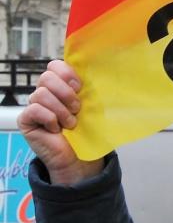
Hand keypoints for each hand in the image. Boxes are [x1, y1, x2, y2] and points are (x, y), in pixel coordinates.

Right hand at [18, 61, 102, 184]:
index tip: (79, 88)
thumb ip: (89, 90)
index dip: (67, 74)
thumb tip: (95, 73)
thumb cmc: (85, 131)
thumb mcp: (91, 107)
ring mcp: (33, 106)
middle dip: (66, 93)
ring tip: (69, 123)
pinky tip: (55, 129)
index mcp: (60, 86)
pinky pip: (35, 109)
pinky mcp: (25, 119)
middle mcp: (44, 93)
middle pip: (47, 77)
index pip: (55, 66)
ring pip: (42, 94)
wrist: (79, 156)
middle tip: (76, 109)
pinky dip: (50, 119)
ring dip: (61, 110)